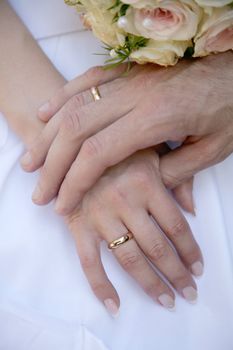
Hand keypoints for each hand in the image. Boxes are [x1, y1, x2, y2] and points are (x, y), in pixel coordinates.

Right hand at [21, 51, 232, 214]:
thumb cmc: (230, 108)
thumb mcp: (213, 149)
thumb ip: (177, 173)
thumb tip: (153, 194)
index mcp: (156, 118)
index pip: (99, 151)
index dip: (76, 180)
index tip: (63, 202)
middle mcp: (136, 95)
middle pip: (77, 128)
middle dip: (53, 164)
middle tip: (39, 190)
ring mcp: (130, 78)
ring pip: (75, 103)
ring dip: (49, 134)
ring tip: (31, 160)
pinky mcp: (129, 70)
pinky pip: (87, 80)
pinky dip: (62, 97)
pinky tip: (46, 114)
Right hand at [65, 149, 202, 314]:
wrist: (73, 144)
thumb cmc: (117, 147)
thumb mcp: (152, 150)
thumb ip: (177, 176)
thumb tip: (193, 210)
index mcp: (147, 182)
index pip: (176, 226)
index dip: (190, 251)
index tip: (198, 269)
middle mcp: (126, 201)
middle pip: (157, 247)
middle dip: (176, 274)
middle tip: (188, 294)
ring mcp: (101, 215)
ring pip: (130, 259)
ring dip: (150, 284)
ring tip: (166, 301)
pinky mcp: (79, 224)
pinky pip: (89, 262)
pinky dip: (101, 286)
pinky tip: (114, 306)